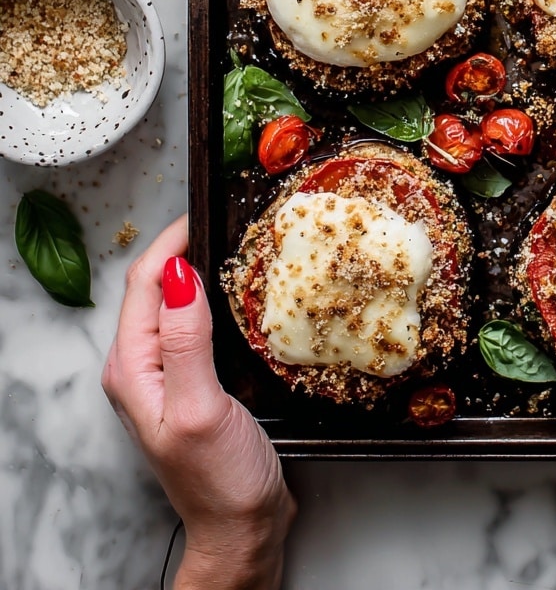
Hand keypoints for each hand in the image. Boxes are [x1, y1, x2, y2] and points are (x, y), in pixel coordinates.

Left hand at [102, 215, 295, 589]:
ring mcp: (166, 372)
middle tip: (230, 216)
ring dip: (200, 267)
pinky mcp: (193, 379)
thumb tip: (178, 274)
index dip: (174, 237)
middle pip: (156, 284)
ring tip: (237, 241)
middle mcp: (142, 365)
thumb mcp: (202, 408)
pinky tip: (239, 290)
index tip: (210, 207)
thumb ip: (186, 341)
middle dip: (186, 244)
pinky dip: (213, 295)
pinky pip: (195, 321)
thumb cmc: (221, 480)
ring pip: (176, 300)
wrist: (242, 530)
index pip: (145, 280)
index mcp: (133, 367)